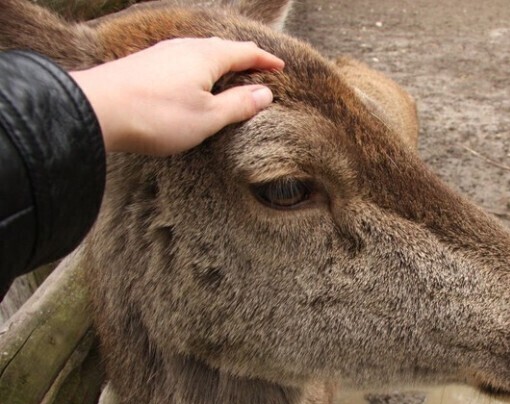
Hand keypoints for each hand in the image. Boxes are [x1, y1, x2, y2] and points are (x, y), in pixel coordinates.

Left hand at [70, 37, 283, 155]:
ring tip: (229, 75)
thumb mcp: (207, 118)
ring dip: (220, 62)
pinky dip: (198, 68)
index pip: (246, 51)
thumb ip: (238, 105)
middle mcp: (185, 47)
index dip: (266, 60)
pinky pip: (182, 60)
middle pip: (223, 47)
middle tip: (259, 69)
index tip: (281, 68)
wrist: (96, 110)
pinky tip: (193, 81)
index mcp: (207, 55)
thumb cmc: (157, 115)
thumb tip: (264, 94)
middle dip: (244, 57)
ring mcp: (162, 53)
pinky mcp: (144, 64)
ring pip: (200, 52)